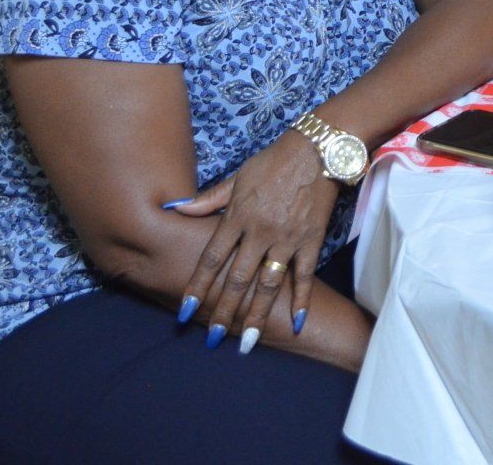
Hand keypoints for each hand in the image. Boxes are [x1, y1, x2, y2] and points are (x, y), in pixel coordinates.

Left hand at [169, 128, 338, 350]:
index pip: (211, 259)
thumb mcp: (236, 177)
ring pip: (268, 285)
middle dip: (224, 311)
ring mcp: (287, 239)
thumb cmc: (273, 161)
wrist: (318, 150)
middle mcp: (260, 232)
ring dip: (257, 315)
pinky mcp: (311, 240)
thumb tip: (175, 209)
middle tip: (213, 338)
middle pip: (237, 280)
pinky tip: (296, 323)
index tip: (185, 311)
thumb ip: (208, 200)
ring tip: (247, 342)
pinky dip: (301, 300)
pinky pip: (305, 276)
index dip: (197, 286)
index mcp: (238, 217)